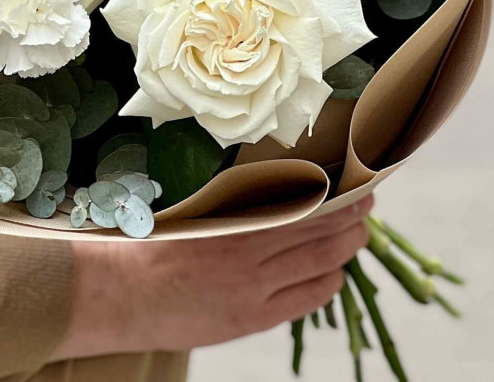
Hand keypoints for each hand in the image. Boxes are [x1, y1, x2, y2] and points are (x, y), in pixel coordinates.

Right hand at [52, 194, 372, 359]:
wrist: (124, 292)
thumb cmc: (152, 240)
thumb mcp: (197, 205)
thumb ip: (238, 196)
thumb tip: (280, 181)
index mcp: (233, 210)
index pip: (304, 194)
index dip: (337, 188)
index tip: (354, 176)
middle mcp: (250, 245)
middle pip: (321, 225)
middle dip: (352, 212)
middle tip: (369, 199)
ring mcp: (254, 285)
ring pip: (322, 260)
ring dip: (348, 244)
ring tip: (361, 232)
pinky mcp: (252, 317)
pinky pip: (307, 298)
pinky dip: (328, 281)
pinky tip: (335, 272)